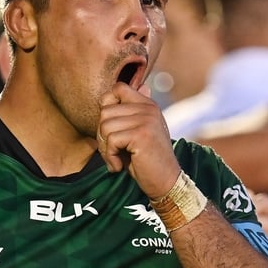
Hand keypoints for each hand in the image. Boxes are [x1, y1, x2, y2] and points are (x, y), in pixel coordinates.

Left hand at [98, 82, 180, 198]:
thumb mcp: (140, 132)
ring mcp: (146, 120)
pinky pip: (111, 141)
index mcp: (148, 104)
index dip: (107, 106)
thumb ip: (132, 113)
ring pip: (105, 126)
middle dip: (102, 135)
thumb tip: (142, 86)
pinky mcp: (141, 134)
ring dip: (105, 148)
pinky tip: (119, 166)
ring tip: (117, 159)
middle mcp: (148, 108)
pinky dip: (110, 157)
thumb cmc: (147, 160)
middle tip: (113, 151)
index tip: (113, 129)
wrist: (165, 182)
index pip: (118, 88)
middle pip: (105, 111)